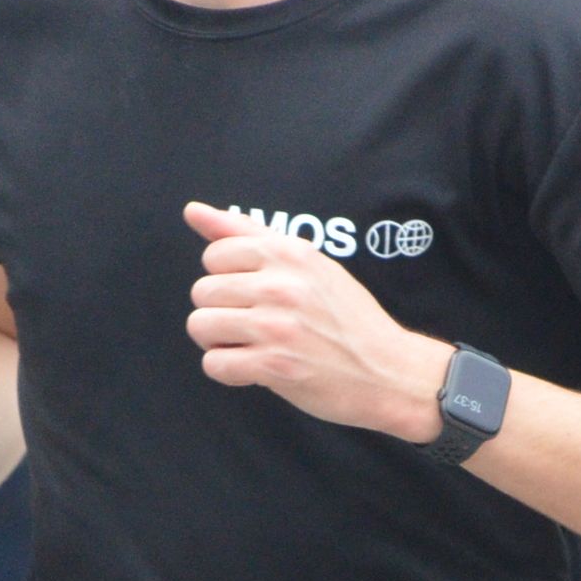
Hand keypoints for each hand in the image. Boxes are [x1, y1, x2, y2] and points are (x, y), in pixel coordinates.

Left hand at [182, 202, 451, 439]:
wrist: (388, 371)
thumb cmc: (346, 316)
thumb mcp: (306, 262)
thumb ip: (246, 233)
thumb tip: (192, 210)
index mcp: (289, 253)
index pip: (214, 254)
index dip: (227, 279)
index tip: (254, 294)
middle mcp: (281, 285)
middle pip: (202, 292)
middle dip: (220, 312)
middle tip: (254, 324)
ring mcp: (276, 327)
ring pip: (200, 326)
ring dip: (218, 341)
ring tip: (250, 345)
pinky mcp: (274, 366)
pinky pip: (214, 363)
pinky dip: (228, 370)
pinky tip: (254, 368)